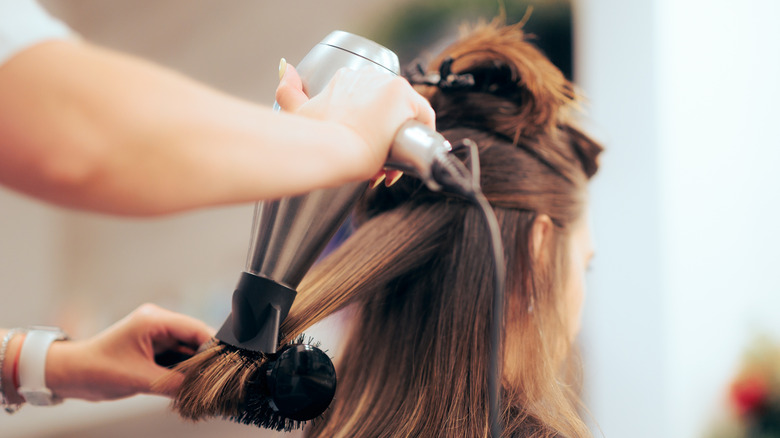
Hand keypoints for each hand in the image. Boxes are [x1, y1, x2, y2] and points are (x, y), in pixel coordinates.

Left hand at [45, 304, 213, 400]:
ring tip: (206, 385)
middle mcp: (158, 323)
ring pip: (188, 349)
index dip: (215, 346)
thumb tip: (202, 392)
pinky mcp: (153, 347)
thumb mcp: (141, 379)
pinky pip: (177, 357)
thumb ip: (175, 383)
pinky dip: (184, 370)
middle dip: (207, 359)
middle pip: (196, 338)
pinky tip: (191, 384)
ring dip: (195, 367)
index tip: (229, 365)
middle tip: (219, 380)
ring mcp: (156, 335)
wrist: (69, 374)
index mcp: (155, 320)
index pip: (197, 329)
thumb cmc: (96, 370)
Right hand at [275, 61, 434, 185]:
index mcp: (346, 80)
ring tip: (387, 167)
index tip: (363, 152)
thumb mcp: (298, 113)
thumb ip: (288, 92)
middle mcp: (367, 76)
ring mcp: (386, 84)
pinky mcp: (401, 95)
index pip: (370, 106)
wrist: (329, 151)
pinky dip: (422, 134)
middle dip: (385, 141)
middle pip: (390, 112)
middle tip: (375, 167)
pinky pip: (424, 115)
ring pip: (406, 116)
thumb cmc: (313, 139)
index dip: (369, 132)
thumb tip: (285, 68)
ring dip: (401, 141)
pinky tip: (411, 153)